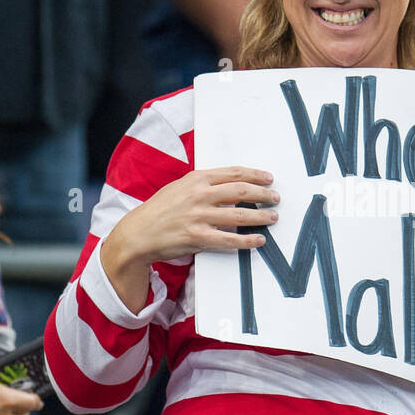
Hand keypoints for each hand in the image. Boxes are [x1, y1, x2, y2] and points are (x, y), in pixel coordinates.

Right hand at [112, 166, 279, 264]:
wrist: (138, 232)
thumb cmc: (159, 210)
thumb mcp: (179, 187)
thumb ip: (203, 185)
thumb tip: (230, 185)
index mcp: (196, 179)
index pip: (233, 173)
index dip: (255, 175)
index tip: (269, 178)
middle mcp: (199, 195)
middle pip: (241, 191)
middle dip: (263, 194)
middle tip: (276, 198)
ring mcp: (199, 216)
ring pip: (240, 215)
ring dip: (261, 216)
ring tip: (273, 218)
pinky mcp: (198, 237)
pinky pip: (230, 239)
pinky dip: (247, 240)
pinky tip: (259, 240)